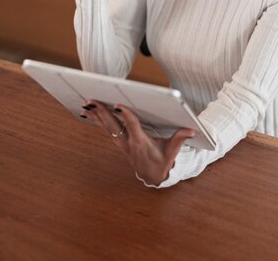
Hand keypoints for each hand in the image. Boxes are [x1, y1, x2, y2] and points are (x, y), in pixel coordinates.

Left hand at [81, 100, 195, 185]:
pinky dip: (97, 120)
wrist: (153, 177)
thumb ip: (180, 139)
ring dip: (96, 115)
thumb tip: (191, 130)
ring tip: (86, 104)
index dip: (125, 115)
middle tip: (92, 101)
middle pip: (113, 125)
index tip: (117, 105)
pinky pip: (106, 130)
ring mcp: (121, 143)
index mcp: (140, 143)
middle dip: (102, 113)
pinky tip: (88, 113)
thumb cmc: (162, 161)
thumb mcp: (172, 151)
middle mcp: (128, 143)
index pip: (131, 126)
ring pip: (107, 127)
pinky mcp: (119, 142)